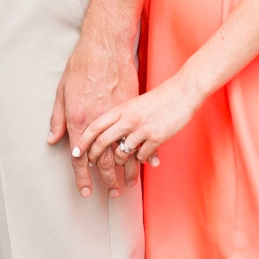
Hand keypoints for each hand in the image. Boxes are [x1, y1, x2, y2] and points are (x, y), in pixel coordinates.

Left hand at [47, 37, 142, 196]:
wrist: (106, 47)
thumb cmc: (82, 66)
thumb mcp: (63, 91)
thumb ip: (58, 119)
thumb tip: (53, 139)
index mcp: (80, 120)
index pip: (79, 157)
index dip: (82, 177)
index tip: (86, 191)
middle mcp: (100, 123)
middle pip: (103, 161)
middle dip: (107, 180)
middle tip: (112, 192)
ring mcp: (119, 118)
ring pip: (124, 154)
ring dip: (127, 172)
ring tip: (129, 184)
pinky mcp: (135, 110)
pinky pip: (140, 139)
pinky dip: (143, 155)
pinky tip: (145, 164)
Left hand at [82, 79, 197, 174]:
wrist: (182, 90)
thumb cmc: (156, 95)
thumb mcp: (129, 96)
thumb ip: (113, 110)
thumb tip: (99, 125)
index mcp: (119, 108)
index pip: (94, 127)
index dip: (82, 142)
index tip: (76, 154)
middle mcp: (128, 119)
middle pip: (103, 143)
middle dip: (96, 159)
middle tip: (94, 167)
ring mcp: (142, 129)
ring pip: (122, 154)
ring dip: (121, 163)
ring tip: (123, 166)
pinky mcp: (156, 138)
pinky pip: (141, 157)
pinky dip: (141, 160)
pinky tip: (144, 159)